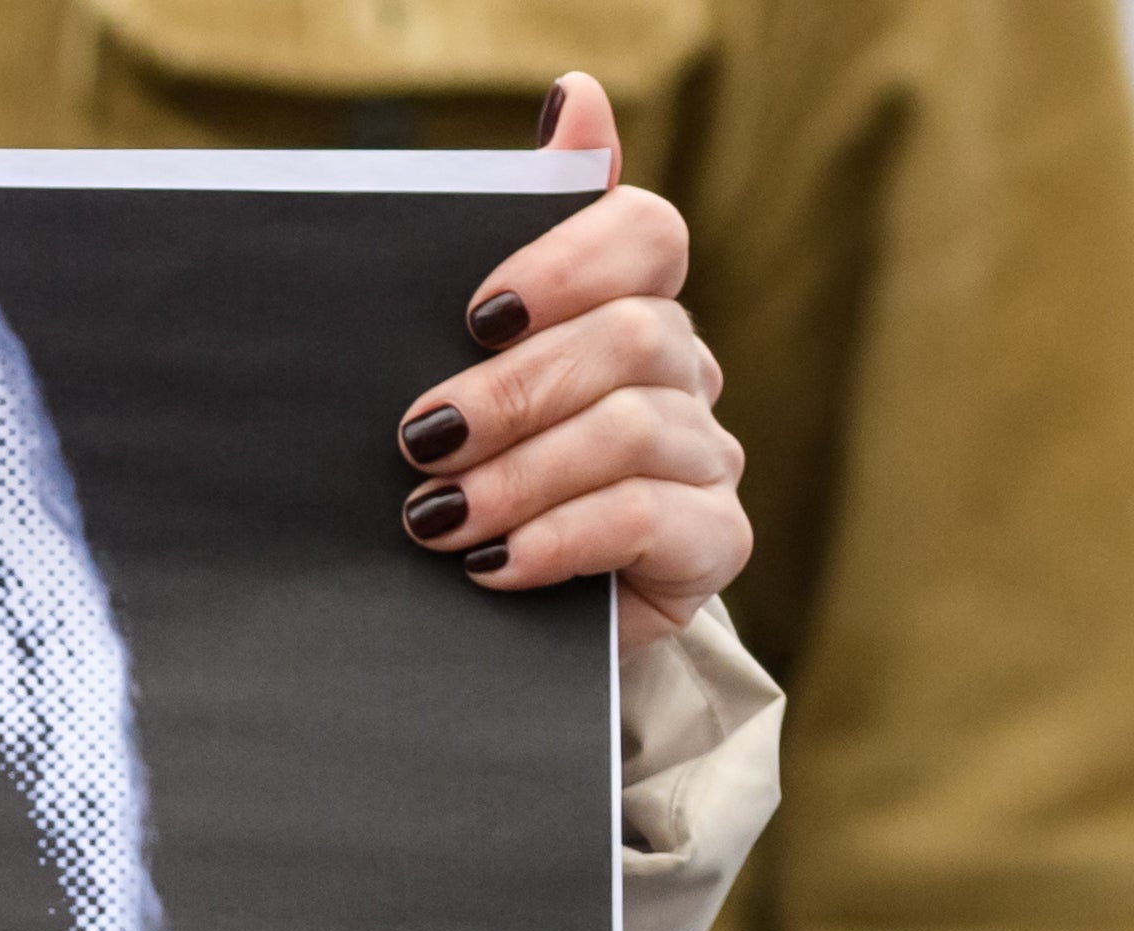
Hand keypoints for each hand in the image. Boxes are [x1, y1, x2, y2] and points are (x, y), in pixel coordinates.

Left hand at [399, 74, 747, 632]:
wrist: (501, 629)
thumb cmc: (475, 478)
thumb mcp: (464, 371)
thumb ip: (505, 243)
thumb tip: (576, 98)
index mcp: (632, 304)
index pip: (646, 235)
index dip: (570, 260)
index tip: (478, 311)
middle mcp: (682, 369)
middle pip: (630, 337)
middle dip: (512, 391)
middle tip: (421, 441)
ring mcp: (705, 454)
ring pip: (631, 430)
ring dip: (518, 475)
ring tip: (436, 519)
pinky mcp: (712, 541)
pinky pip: (647, 517)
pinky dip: (558, 537)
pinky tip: (492, 565)